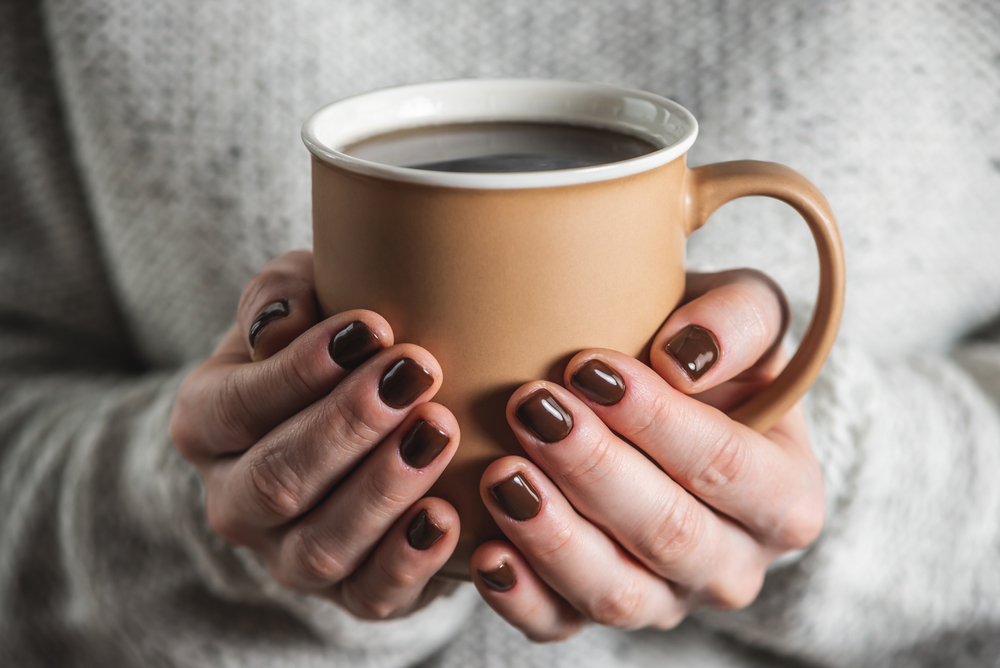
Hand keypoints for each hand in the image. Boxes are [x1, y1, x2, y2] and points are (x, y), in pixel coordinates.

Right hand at [170, 250, 460, 618]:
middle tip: (416, 374)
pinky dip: (407, 560)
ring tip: (437, 432)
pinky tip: (447, 515)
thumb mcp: (300, 302)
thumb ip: (282, 294)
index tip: (374, 328)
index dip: (301, 370)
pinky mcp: (346, 595)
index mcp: (207, 424)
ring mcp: (285, 556)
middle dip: (348, 426)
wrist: (361, 427)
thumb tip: (281, 325)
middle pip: (277, 478)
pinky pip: (368, 595)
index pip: (237, 406)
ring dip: (382, 489)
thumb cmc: (328, 351)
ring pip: (320, 545)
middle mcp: (234, 499)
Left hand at [469, 269, 823, 640]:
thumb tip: (683, 359)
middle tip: (534, 409)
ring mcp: (667, 598)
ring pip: (616, 591)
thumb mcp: (747, 313)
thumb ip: (741, 318)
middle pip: (669, 533)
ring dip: (553, 535)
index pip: (728, 467)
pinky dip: (521, 597)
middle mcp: (734, 563)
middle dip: (595, 470)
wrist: (664, 400)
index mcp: (785, 496)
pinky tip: (486, 553)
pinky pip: (561, 625)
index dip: (659, 421)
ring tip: (502, 474)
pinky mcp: (601, 613)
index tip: (589, 369)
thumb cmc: (705, 356)